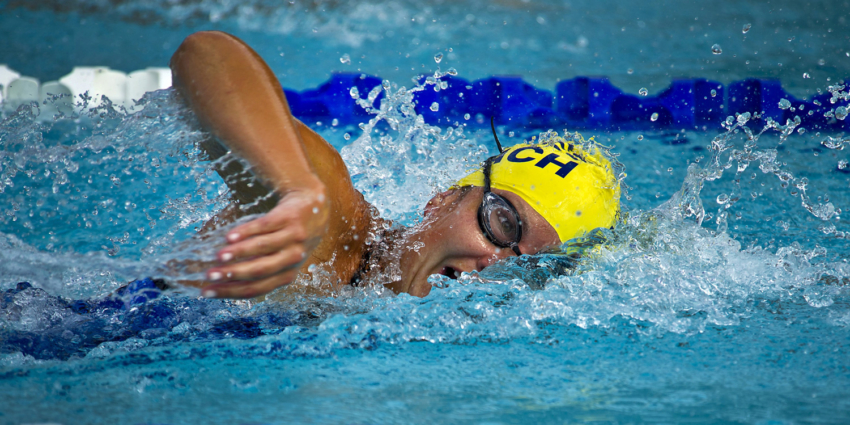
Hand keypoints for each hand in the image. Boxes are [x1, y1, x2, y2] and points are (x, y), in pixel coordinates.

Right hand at [202, 184, 328, 298]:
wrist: (313, 205)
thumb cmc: (288, 237)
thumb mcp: (279, 257)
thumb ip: (254, 266)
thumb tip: (215, 276)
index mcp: (286, 274)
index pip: (256, 288)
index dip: (231, 292)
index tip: (206, 292)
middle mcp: (292, 259)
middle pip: (260, 271)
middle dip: (232, 275)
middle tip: (209, 275)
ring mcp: (293, 238)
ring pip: (263, 248)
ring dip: (238, 253)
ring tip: (218, 256)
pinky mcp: (289, 218)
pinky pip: (265, 226)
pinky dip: (246, 232)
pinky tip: (229, 236)